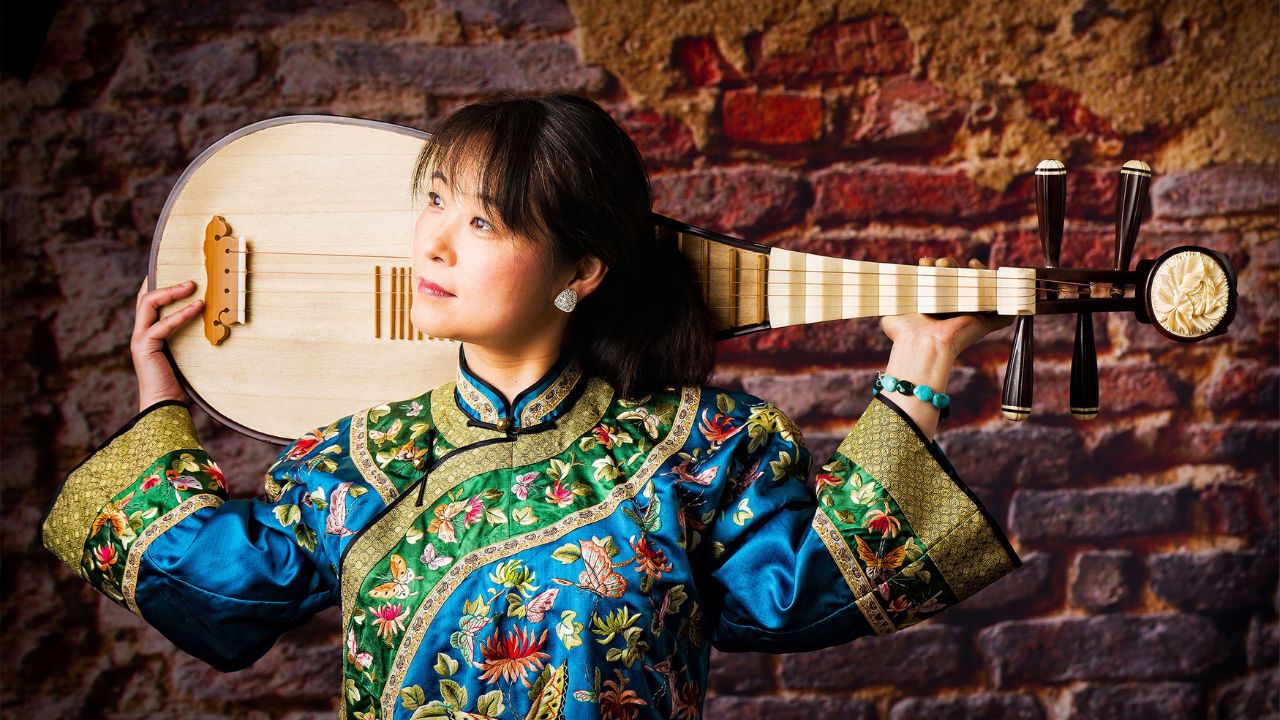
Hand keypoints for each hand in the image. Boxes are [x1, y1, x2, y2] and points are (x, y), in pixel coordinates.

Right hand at [132, 278, 202, 411]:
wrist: (166, 406)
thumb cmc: (180, 383)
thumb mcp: (187, 354)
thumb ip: (191, 337)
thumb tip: (215, 320)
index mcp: (149, 334)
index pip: (149, 302)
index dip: (159, 285)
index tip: (177, 272)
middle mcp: (141, 333)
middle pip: (145, 297)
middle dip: (164, 282)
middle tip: (190, 278)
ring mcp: (140, 339)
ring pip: (148, 304)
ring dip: (170, 292)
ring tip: (192, 286)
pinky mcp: (144, 348)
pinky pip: (161, 325)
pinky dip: (180, 315)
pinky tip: (197, 308)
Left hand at [876, 256, 1012, 439]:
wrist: (921, 344)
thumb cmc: (905, 331)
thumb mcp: (891, 313)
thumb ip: (889, 303)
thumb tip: (880, 294)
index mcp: (933, 307)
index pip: (938, 282)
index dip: (933, 268)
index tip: (924, 262)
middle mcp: (951, 310)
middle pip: (957, 280)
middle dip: (949, 265)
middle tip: (940, 264)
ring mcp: (970, 315)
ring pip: (979, 288)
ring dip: (974, 272)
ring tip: (963, 264)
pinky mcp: (985, 322)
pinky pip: (1001, 308)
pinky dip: (1001, 292)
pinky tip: (991, 278)